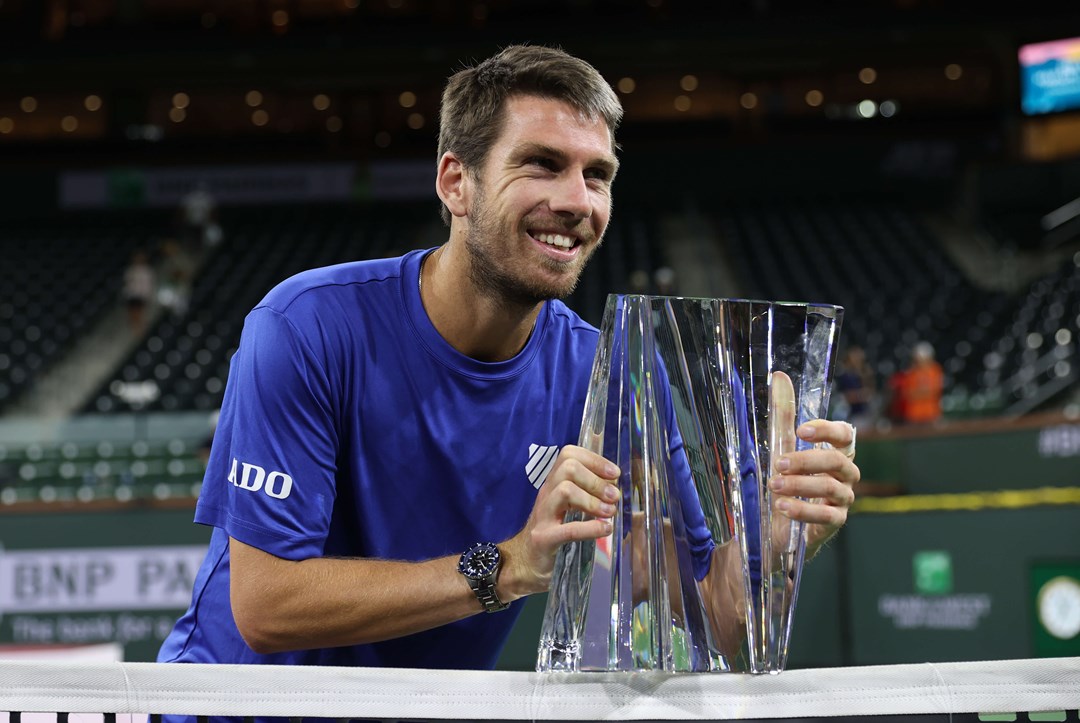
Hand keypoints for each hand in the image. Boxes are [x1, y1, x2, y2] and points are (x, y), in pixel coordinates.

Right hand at [499, 445, 619, 600]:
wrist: (524, 562)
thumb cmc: (551, 532)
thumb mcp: (566, 507)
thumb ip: (586, 493)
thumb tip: (614, 487)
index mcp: (553, 484)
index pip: (569, 455)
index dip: (594, 460)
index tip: (614, 474)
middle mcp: (546, 494)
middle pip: (568, 468)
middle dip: (596, 480)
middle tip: (613, 497)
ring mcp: (542, 516)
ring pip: (565, 491)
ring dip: (593, 501)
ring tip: (609, 512)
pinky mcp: (544, 539)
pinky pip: (568, 529)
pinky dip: (590, 528)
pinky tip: (605, 529)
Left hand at [767, 375, 859, 552]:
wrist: (779, 525)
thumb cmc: (787, 481)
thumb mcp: (781, 447)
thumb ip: (783, 416)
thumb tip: (779, 376)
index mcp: (835, 453)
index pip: (845, 435)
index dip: (827, 430)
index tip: (801, 430)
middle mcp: (844, 475)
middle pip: (838, 461)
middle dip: (807, 460)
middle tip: (779, 463)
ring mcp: (842, 499)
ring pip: (832, 487)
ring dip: (801, 485)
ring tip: (774, 485)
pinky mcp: (834, 523)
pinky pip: (827, 516)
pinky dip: (804, 511)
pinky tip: (783, 507)